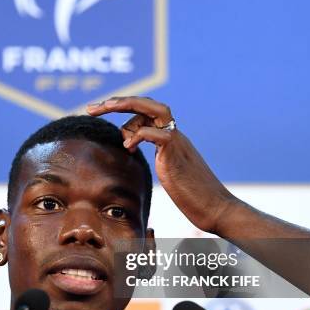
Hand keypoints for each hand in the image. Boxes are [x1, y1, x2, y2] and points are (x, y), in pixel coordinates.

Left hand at [86, 96, 236, 233]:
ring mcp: (177, 142)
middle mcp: (174, 135)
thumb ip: (158, 159)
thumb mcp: (169, 173)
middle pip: (147, 104)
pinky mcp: (176, 155)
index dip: (123, 108)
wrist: (217, 208)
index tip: (100, 111)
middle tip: (91, 107)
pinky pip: (157, 134)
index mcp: (170, 138)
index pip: (146, 111)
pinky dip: (138, 135)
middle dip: (119, 101)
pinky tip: (128, 148)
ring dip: (126, 107)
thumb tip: (141, 155)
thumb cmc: (193, 196)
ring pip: (154, 109)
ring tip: (104, 111)